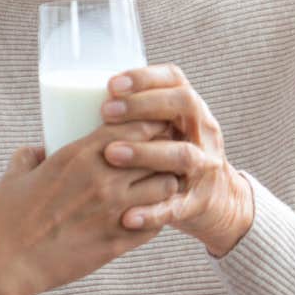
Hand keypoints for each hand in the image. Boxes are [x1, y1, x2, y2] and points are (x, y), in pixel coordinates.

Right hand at [0, 121, 178, 294]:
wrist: (3, 262)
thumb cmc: (6, 215)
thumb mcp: (18, 170)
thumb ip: (34, 153)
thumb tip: (43, 148)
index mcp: (82, 155)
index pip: (139, 126)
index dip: (151, 123)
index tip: (150, 126)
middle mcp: (106, 180)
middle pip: (161, 153)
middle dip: (165, 151)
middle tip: (160, 154)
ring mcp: (116, 212)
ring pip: (167, 187)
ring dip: (165, 183)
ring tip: (155, 186)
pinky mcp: (119, 242)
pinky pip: (157, 223)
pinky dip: (157, 216)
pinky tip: (147, 215)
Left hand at [101, 64, 254, 256]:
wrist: (217, 201)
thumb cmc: (171, 158)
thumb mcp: (166, 130)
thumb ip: (137, 116)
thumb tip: (77, 101)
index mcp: (190, 111)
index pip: (175, 81)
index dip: (146, 78)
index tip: (112, 84)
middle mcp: (202, 133)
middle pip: (183, 105)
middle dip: (144, 106)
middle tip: (106, 112)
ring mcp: (204, 167)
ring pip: (182, 155)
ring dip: (146, 152)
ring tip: (111, 154)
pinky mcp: (198, 202)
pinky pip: (176, 207)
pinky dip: (152, 212)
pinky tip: (126, 216)